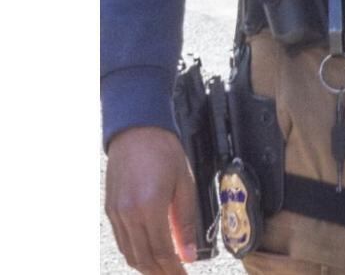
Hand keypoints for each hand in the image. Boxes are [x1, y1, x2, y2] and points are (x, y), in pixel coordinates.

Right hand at [105, 125, 198, 273]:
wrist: (137, 131)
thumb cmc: (164, 152)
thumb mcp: (184, 183)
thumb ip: (185, 221)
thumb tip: (188, 254)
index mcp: (150, 207)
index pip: (161, 252)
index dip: (173, 270)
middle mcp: (129, 214)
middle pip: (143, 259)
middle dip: (160, 273)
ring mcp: (116, 213)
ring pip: (129, 253)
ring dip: (146, 267)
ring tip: (163, 269)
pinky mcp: (110, 210)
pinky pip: (121, 241)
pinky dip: (134, 253)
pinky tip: (147, 254)